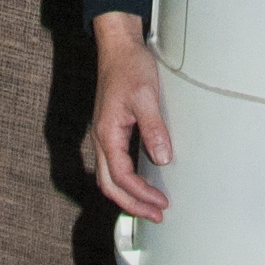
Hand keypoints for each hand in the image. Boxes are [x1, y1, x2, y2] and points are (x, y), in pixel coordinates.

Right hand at [89, 11, 171, 220]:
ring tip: (149, 206)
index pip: (122, 177)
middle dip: (132, 205)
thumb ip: (154, 129)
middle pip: (110, 185)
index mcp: (107, 133)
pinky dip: (126, 181)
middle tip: (155, 216)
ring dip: (128, 196)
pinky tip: (142, 183)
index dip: (141, 194)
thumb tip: (162, 159)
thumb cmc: (130, 68)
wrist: (118, 48)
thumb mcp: (146, 97)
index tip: (161, 203)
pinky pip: (114, 165)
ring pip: (109, 178)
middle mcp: (101, 138)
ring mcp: (104, 135)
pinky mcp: (111, 131)